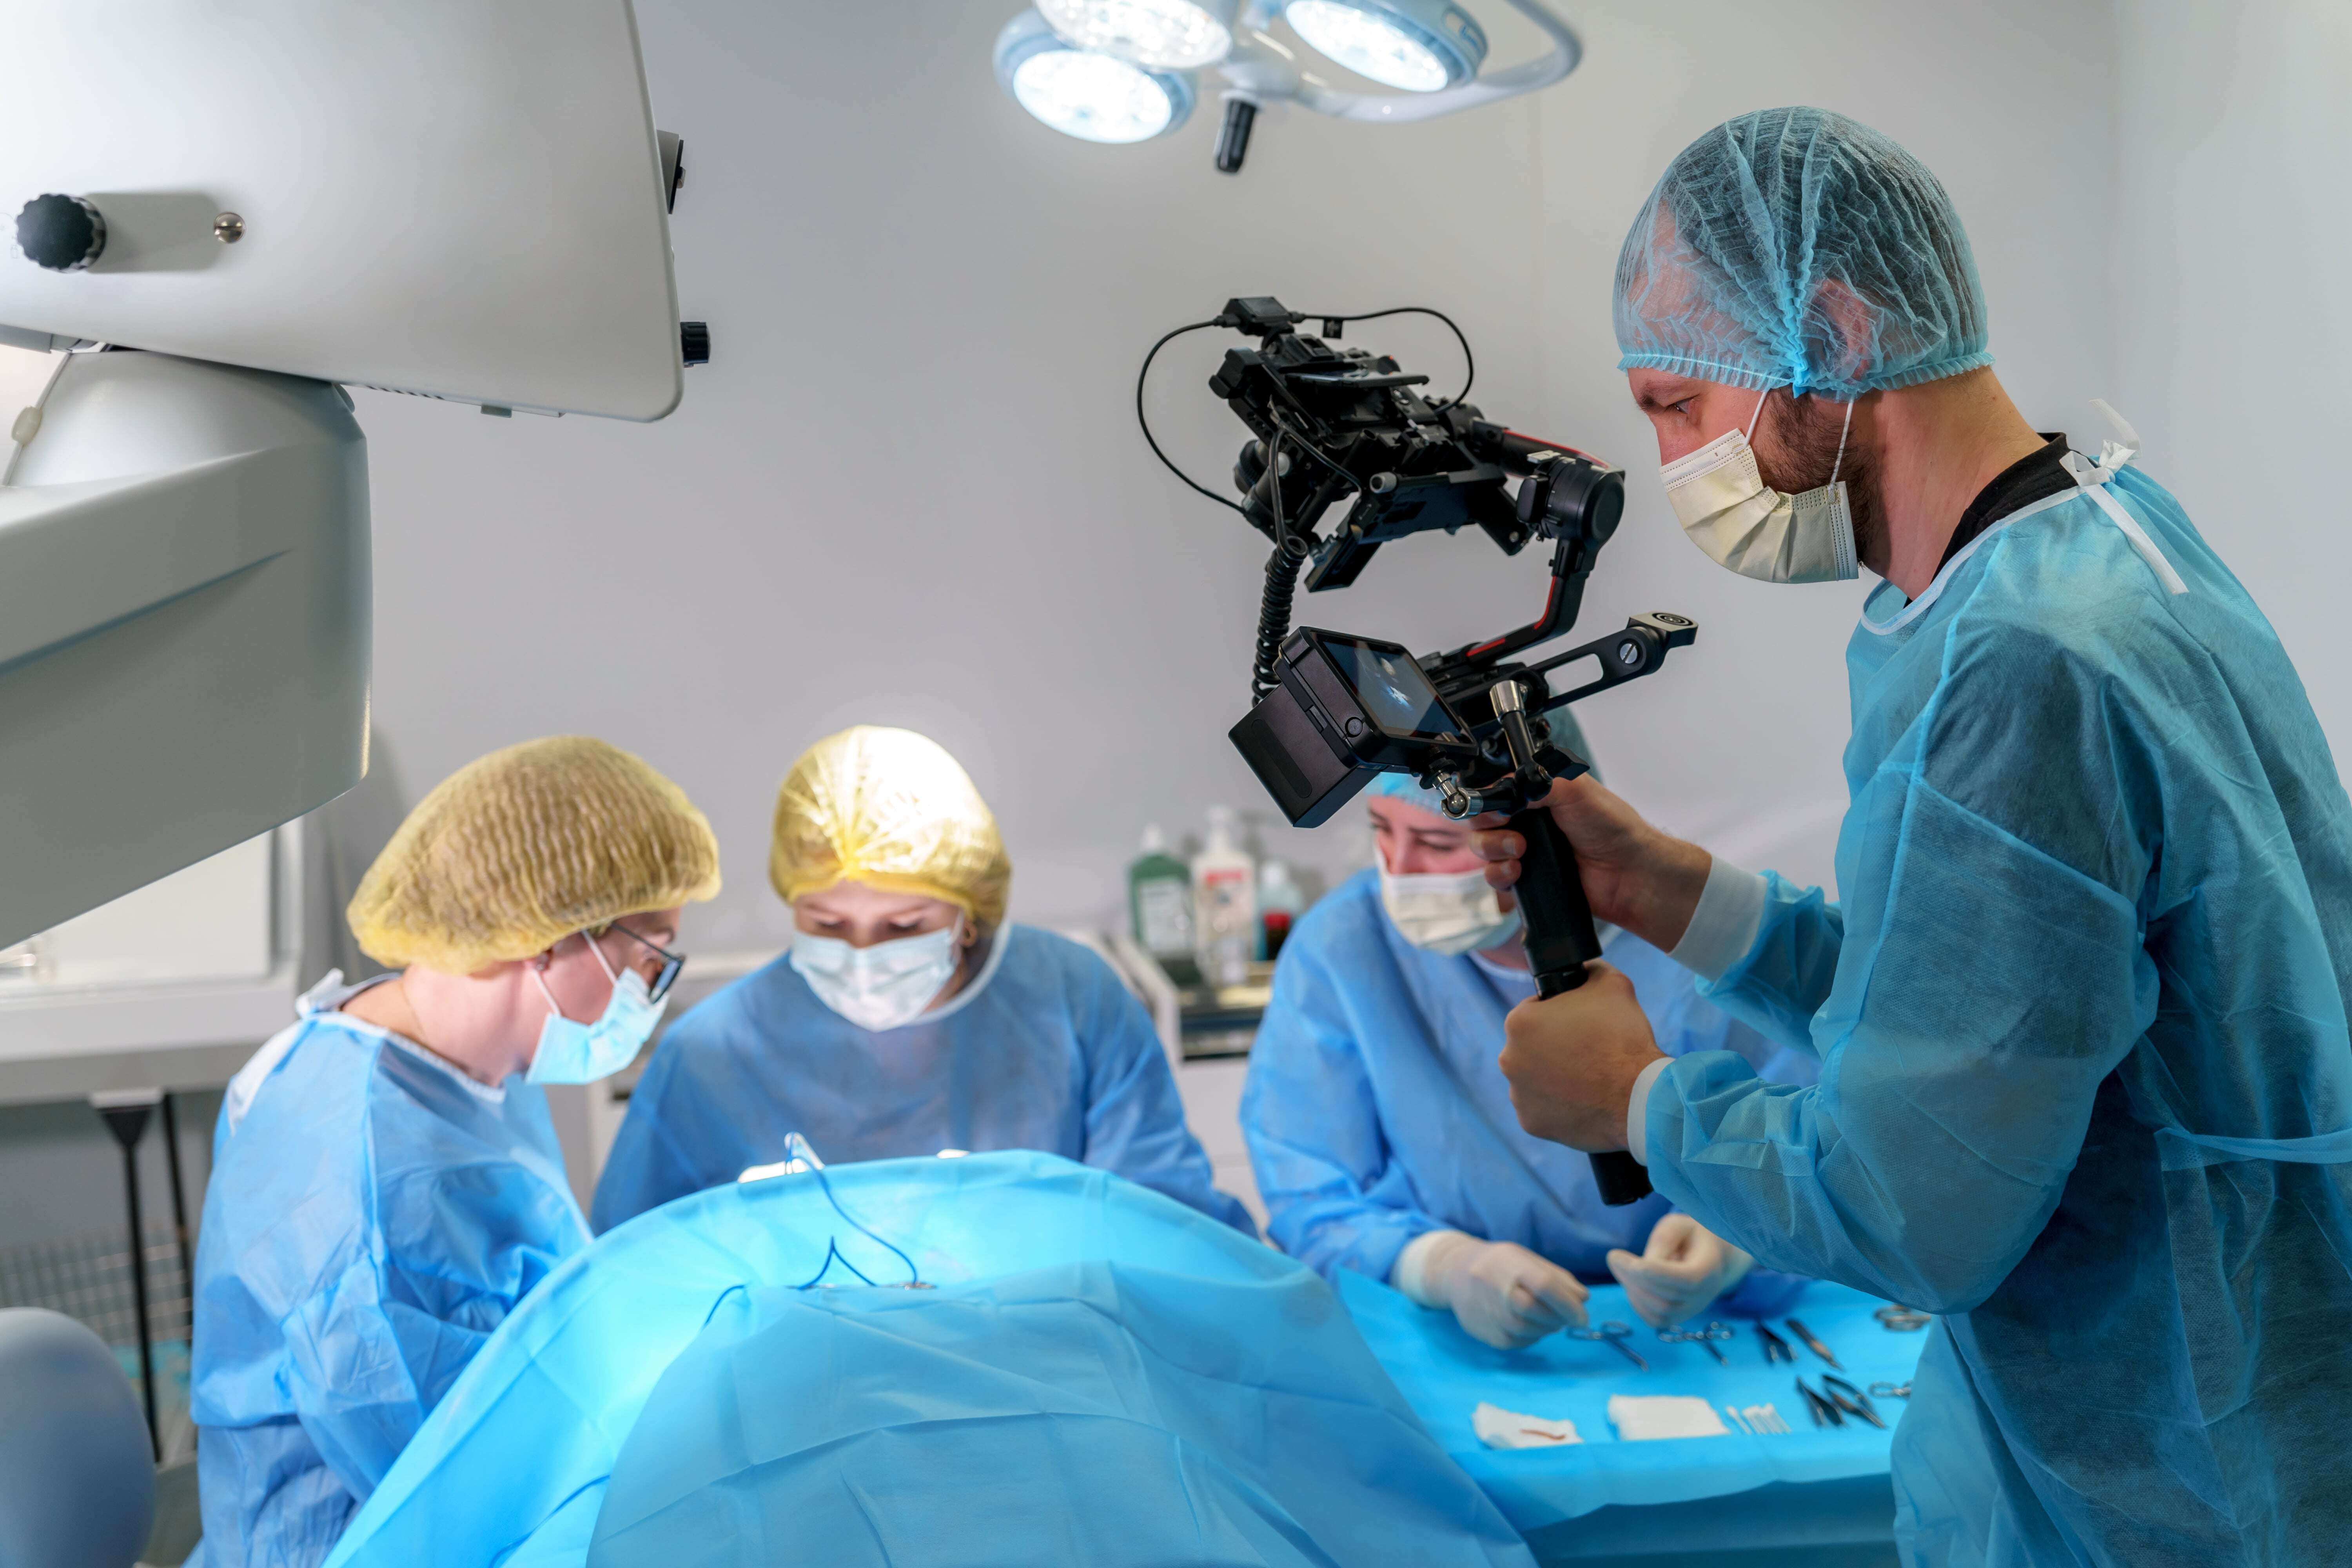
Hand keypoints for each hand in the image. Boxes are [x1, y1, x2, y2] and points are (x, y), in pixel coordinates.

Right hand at [1419, 1233, 1590, 1349]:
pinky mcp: (1488, 1336)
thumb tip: (1583, 1299)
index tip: (1583, 1316)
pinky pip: (1521, 1342)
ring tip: (1547, 1317)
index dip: (1568, 1304)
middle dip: (1560, 1318)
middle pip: (1537, 1311)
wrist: (1455, 1273)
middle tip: (1568, 1316)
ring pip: (1531, 1331)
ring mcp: (1490, 1315)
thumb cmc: (1499, 1263)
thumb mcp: (1526, 1258)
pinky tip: (1529, 1323)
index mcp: (1510, 1264)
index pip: (1544, 1285)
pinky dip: (1533, 1336)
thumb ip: (1556, 1277)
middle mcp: (1497, 1290)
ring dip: (1548, 1328)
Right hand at [1472, 774, 1711, 951]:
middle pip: (1482, 820)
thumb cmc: (1612, 828)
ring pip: (1483, 849)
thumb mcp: (1575, 789)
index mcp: (1537, 793)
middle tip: (1515, 836)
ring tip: (1520, 854)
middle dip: (1488, 829)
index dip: (1488, 799)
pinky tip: (1518, 872)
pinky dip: (1500, 875)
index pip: (1495, 791)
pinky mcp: (1527, 879)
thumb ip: (1536, 780)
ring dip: (1492, 851)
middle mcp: (1528, 820)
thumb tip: (1502, 786)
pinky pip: (1495, 877)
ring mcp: (1525, 850)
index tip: (1498, 809)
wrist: (1629, 873)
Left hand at [1498, 960, 1666, 1149]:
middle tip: (1588, 1052)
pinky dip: (1559, 1106)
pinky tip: (1583, 1101)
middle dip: (1556, 1047)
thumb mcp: (1611, 983)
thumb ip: (1590, 969)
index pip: (1536, 1010)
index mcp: (1518, 1022)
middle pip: (1533, 1047)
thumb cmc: (1623, 1038)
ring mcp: (1518, 1095)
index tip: (1583, 1024)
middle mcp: (1508, 1059)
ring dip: (1555, 1077)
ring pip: (1536, 1079)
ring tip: (1589, 1078)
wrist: (1640, 1098)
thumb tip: (1584, 967)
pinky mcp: (1532, 1123)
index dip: (1562, 1014)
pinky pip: (1544, 1109)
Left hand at [1607, 1213, 1754, 1327]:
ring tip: (1621, 1267)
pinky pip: (1655, 1320)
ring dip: (1632, 1290)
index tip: (1618, 1255)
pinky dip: (1637, 1303)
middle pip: (1667, 1300)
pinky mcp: (1680, 1318)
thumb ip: (1663, 1240)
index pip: (1686, 1280)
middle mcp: (1705, 1296)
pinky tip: (1630, 1282)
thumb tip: (1639, 1266)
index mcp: (1710, 1269)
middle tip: (1614, 1257)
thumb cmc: (1690, 1235)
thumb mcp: (1678, 1225)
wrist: (1710, 1255)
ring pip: (1658, 1313)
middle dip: (1633, 1279)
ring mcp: (1693, 1311)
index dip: (1652, 1272)